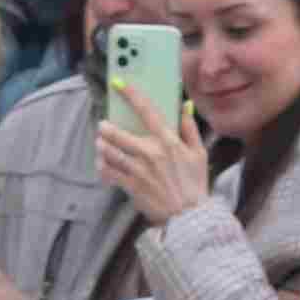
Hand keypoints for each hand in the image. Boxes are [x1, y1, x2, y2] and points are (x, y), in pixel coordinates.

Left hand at [93, 84, 211, 226]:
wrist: (188, 216)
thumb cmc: (195, 183)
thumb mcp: (198, 153)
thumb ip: (189, 128)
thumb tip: (185, 105)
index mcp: (168, 141)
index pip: (147, 110)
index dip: (131, 94)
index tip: (119, 83)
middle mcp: (151, 153)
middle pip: (118, 133)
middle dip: (105, 128)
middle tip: (102, 125)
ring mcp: (138, 170)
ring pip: (109, 152)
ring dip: (101, 146)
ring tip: (101, 143)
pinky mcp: (131, 186)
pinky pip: (109, 172)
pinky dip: (102, 166)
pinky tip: (102, 163)